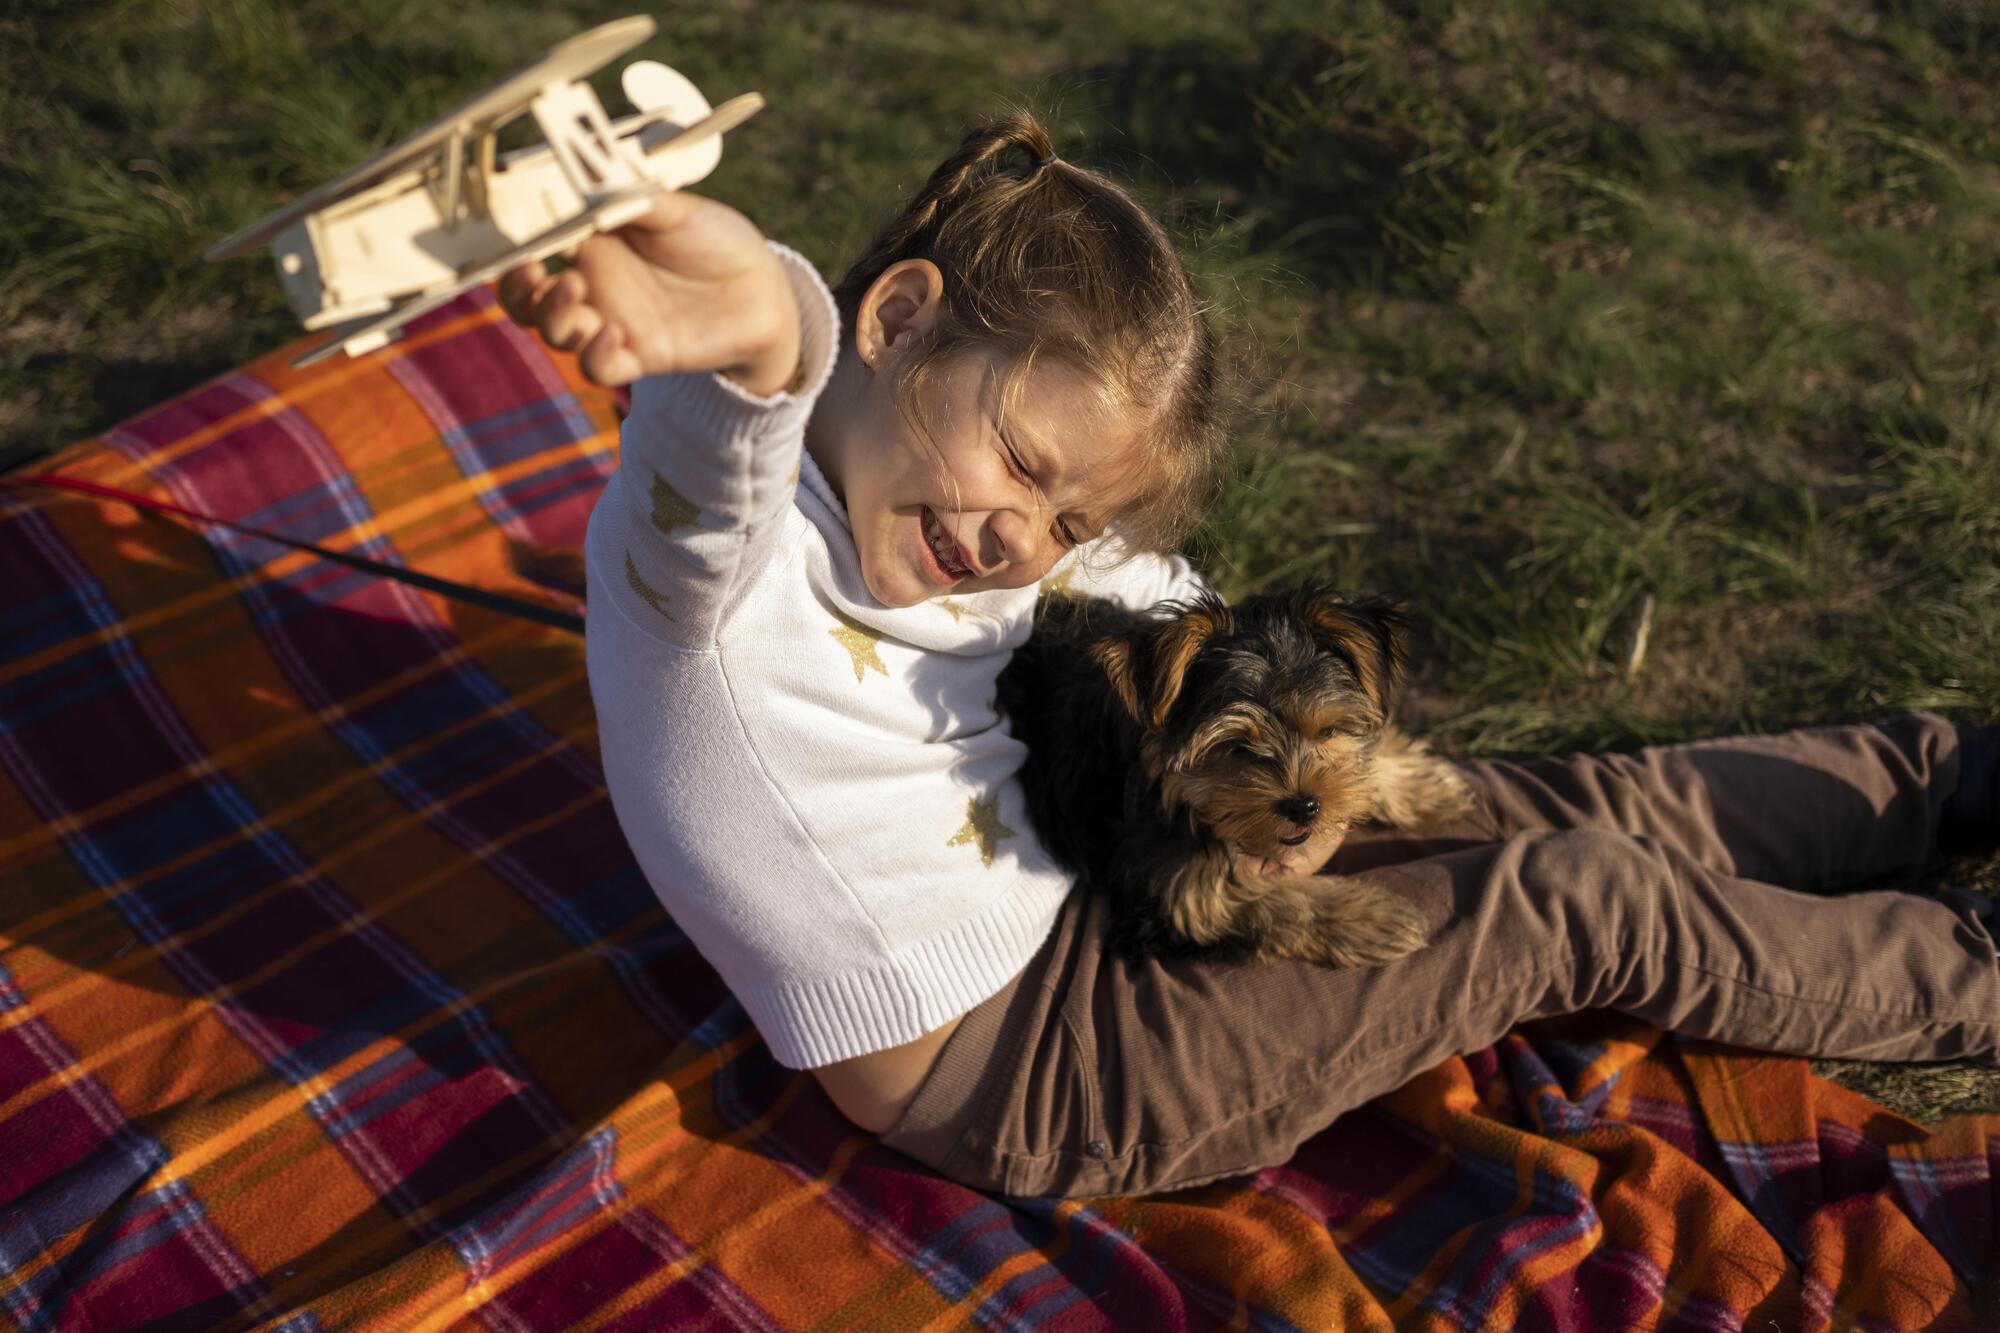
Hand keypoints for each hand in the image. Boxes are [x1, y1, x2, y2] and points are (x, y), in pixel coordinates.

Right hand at [496, 191, 801, 395]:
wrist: (760, 288)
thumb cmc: (715, 240)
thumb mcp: (674, 209)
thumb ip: (631, 198)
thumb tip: (590, 177)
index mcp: (592, 241)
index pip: (532, 243)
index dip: (511, 240)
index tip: (504, 228)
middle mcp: (594, 283)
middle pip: (525, 297)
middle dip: (514, 288)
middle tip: (531, 270)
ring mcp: (613, 320)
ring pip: (554, 332)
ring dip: (551, 315)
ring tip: (576, 290)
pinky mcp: (639, 355)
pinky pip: (598, 367)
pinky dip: (594, 355)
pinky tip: (612, 334)